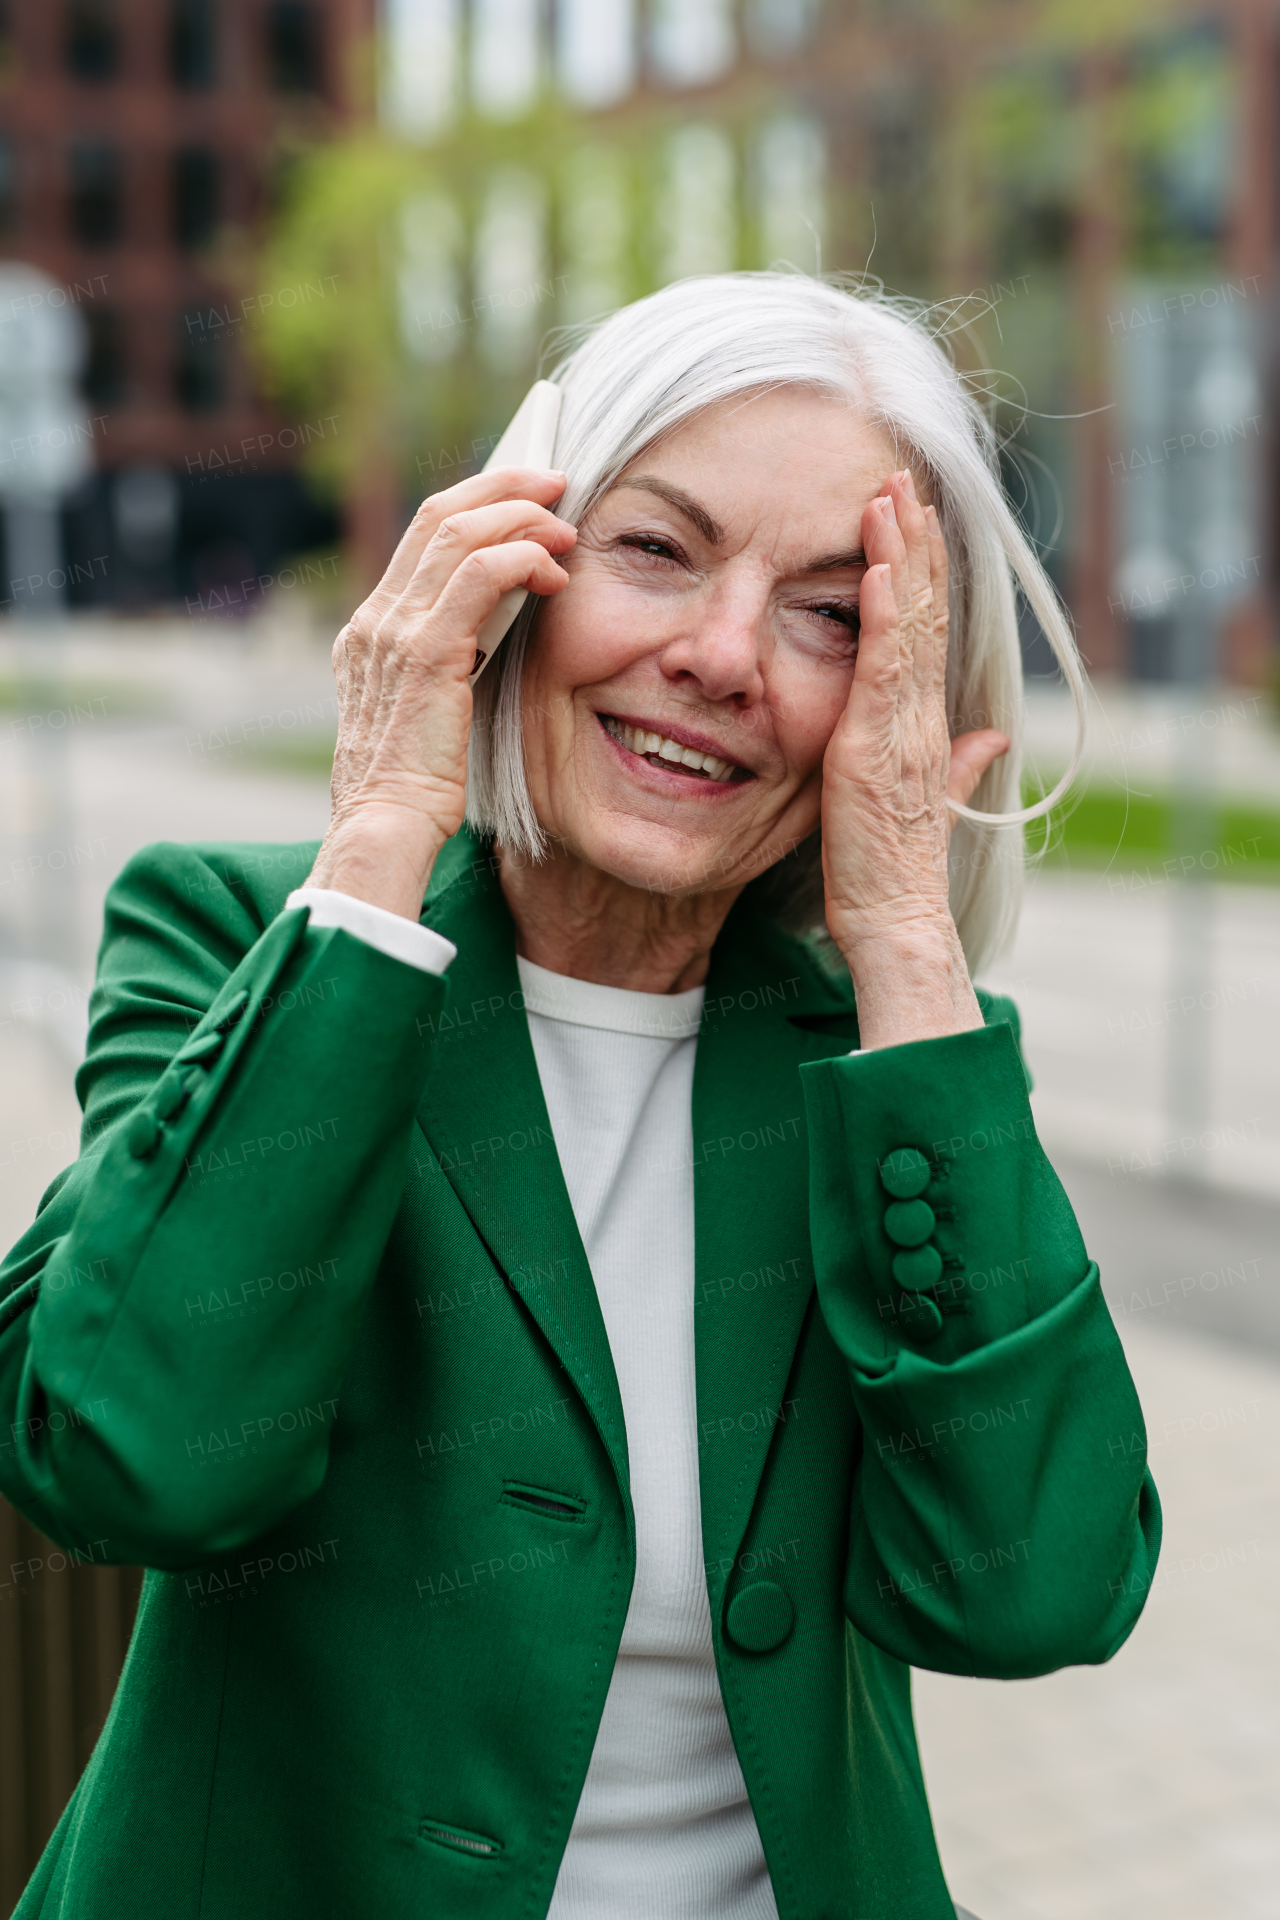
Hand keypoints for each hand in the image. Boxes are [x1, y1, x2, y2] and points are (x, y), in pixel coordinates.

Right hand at [304, 468, 575, 919]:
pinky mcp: (425, 654)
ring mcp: (395, 633)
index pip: (424, 537)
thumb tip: (496, 633)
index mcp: (372, 632)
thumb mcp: (428, 715)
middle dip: (504, 487)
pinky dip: (522, 558)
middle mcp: (376, 621)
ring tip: (567, 527)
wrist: (386, 830)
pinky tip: (554, 571)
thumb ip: (449, 666)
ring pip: (460, 534)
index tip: (527, 498)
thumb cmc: (417, 790)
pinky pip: (479, 576)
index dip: (478, 503)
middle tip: (557, 482)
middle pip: (438, 516)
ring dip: (522, 518)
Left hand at [820, 469, 1007, 1048]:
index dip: (920, 570)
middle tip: (898, 479)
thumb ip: (961, 760)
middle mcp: (922, 714)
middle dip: (910, 542)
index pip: (926, 629)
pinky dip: (879, 618)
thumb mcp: (925, 796)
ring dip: (895, 559)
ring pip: (906, 626)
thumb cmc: (896, 865)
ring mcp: (903, 726)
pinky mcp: (876, 745)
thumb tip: (991, 736)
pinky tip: (873, 573)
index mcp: (927, 721)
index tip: (910, 517)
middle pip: (922, 611)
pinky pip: (883, 668)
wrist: (896, 916)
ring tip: (888, 500)